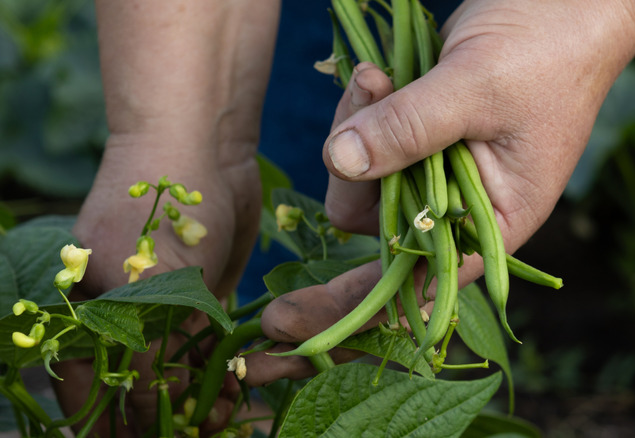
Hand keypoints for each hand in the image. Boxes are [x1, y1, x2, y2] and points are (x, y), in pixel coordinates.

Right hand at [50, 0, 278, 433]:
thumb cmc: (154, 204)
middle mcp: (124, 315)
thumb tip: (158, 404)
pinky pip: (207, 346)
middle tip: (203, 434)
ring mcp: (165, 306)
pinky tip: (239, 390)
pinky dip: (220, 370)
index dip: (123, 425)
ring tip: (225, 420)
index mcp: (90, 314)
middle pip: (137, 388)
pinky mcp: (202, 297)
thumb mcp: (148, 279)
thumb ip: (149, 344)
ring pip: (177, 371)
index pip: (96, 390)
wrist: (197, 145)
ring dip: (199, 400)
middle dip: (166, 418)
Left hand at [257, 0, 634, 372]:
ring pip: (364, 177)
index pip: (413, 283)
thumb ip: (410, 129)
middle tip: (370, 92)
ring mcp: (438, 171)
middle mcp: (461, 208)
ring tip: (377, 75)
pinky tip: (377, 73)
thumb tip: (340, 163)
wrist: (566, 5)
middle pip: (373, 223)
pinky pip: (369, 140)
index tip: (283, 321)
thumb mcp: (477, 89)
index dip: (348, 306)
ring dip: (357, 126)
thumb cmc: (546, 50)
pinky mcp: (421, 137)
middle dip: (356, 170)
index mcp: (492, 222)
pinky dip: (364, 109)